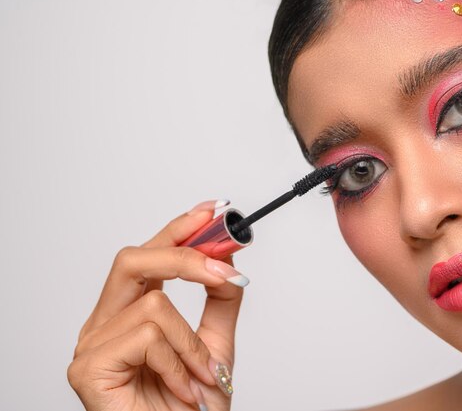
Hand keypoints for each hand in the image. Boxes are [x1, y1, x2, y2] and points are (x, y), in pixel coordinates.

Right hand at [68, 200, 246, 410]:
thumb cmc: (192, 408)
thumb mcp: (216, 344)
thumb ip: (221, 300)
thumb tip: (230, 262)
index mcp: (129, 313)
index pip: (148, 257)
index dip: (176, 228)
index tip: (210, 211)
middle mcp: (105, 323)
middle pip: (132, 259)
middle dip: (185, 256)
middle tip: (225, 269)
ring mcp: (92, 344)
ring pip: (153, 304)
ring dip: (192, 342)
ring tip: (200, 374)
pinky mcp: (88, 368)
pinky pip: (146, 336)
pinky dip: (178, 362)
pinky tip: (182, 389)